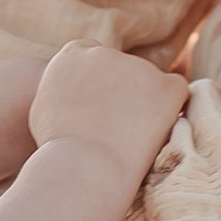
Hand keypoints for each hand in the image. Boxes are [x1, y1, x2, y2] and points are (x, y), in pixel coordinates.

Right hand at [28, 42, 187, 177]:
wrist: (84, 166)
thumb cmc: (58, 150)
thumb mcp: (44, 111)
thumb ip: (60, 91)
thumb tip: (75, 91)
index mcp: (72, 55)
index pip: (92, 56)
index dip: (100, 81)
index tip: (101, 105)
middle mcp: (105, 53)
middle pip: (123, 69)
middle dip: (124, 92)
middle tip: (117, 130)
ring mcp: (137, 67)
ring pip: (148, 84)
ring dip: (145, 106)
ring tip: (128, 142)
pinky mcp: (166, 85)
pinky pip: (176, 93)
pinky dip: (171, 111)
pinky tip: (156, 134)